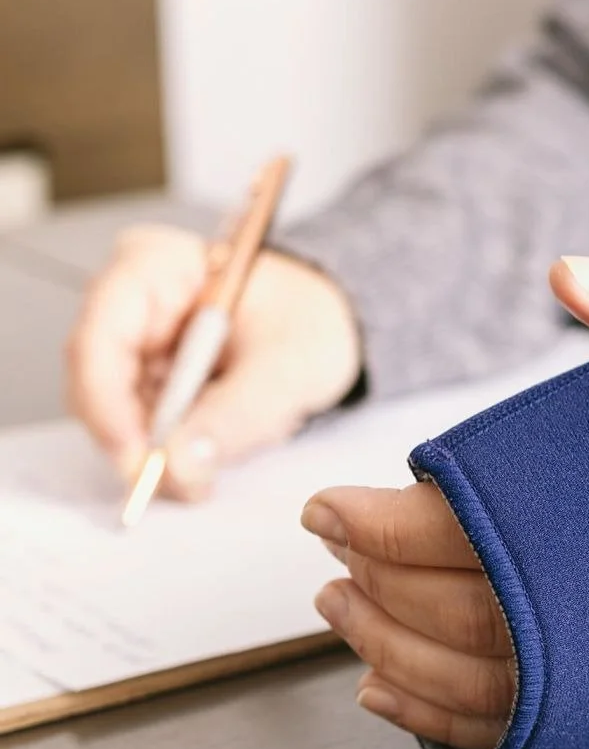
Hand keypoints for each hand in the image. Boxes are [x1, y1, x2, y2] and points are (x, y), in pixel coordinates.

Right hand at [67, 224, 361, 498]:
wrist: (329, 327)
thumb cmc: (313, 322)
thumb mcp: (290, 367)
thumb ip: (237, 413)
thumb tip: (179, 463)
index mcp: (160, 265)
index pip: (101, 334)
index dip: (107, 401)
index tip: (137, 455)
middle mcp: (133, 301)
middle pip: (98, 383)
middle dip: (140, 442)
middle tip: (185, 483)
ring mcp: (135, 343)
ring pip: (118, 414)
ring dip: (161, 453)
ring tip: (215, 466)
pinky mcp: (147, 378)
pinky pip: (142, 426)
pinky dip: (175, 450)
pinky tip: (214, 452)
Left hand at [307, 250, 588, 748]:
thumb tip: (569, 275)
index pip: (464, 527)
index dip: (378, 524)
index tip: (325, 508)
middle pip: (454, 609)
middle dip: (371, 585)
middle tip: (325, 560)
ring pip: (477, 677)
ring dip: (389, 651)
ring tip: (343, 616)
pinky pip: (519, 721)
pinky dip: (442, 714)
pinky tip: (396, 690)